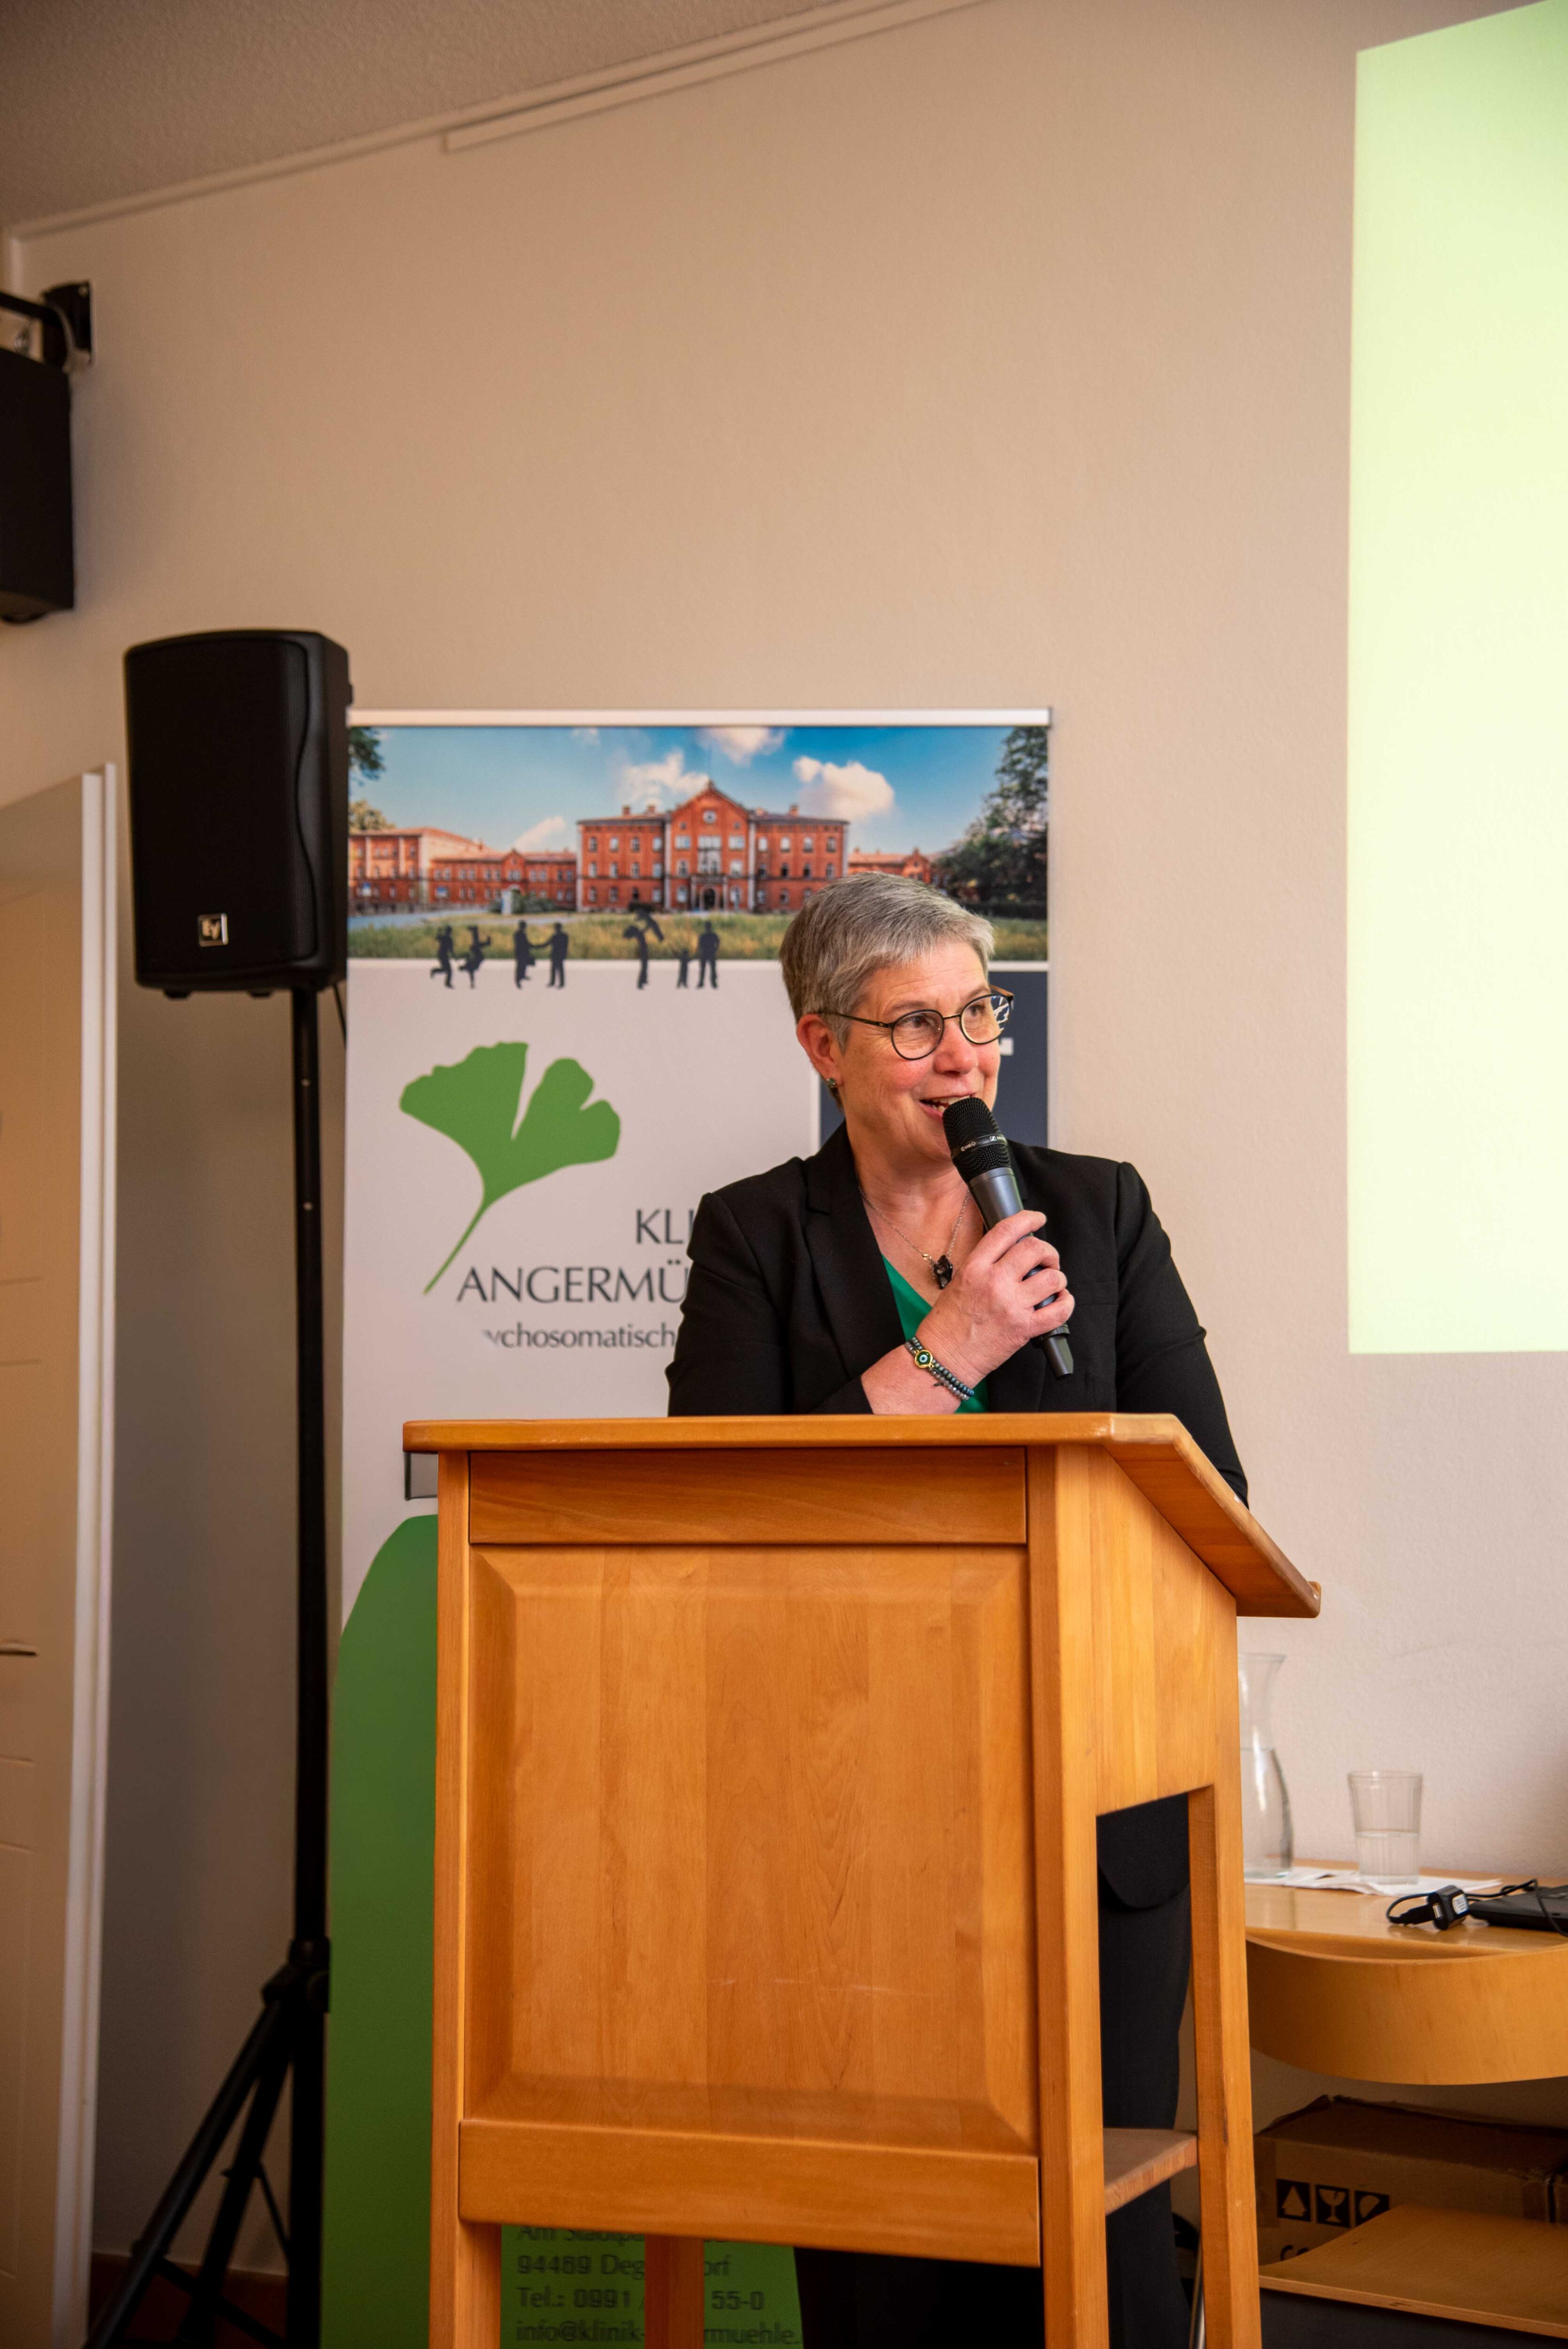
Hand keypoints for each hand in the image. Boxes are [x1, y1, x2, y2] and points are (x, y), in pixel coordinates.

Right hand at [918, 1210, 1071, 1385]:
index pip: (1006, 1231)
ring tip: (1052, 1284)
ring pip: (1052, 1278)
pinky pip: (1059, 1311)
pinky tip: (1061, 1301)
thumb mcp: (959, 1281)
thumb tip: (1011, 1252)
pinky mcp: (1024, 1329)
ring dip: (1058, 1278)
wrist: (944, 1357)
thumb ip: (984, 1264)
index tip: (1037, 1219)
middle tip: (1048, 1259)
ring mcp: (1011, 1306)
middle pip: (1035, 1249)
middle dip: (1048, 1251)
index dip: (1027, 1219)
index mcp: (975, 1268)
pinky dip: (1066, 1303)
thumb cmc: (947, 1323)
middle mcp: (994, 1283)